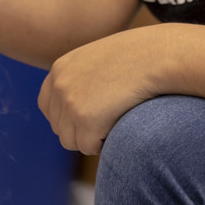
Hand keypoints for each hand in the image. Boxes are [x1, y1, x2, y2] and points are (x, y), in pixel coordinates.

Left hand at [37, 26, 171, 154]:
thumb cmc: (139, 57)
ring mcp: (70, 103)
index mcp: (60, 69)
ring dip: (91, 138)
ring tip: (113, 122)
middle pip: (58, 127)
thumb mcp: (100, 59)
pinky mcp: (86, 120)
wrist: (157, 56)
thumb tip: (81, 104)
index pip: (46, 105)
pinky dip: (103, 143)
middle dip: (80, 130)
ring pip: (70, 141)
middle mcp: (59, 85)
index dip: (66, 117)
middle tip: (108, 119)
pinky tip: (118, 125)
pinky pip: (88, 147)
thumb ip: (82, 78)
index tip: (87, 118)